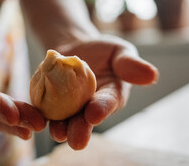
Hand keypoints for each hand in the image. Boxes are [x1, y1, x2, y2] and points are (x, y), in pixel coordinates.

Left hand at [48, 35, 158, 149]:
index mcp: (110, 96)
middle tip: (76, 140)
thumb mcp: (119, 52)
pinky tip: (36, 117)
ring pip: (65, 120)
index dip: (103, 108)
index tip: (95, 113)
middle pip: (85, 120)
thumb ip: (130, 64)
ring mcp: (70, 107)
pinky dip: (41, 114)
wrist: (76, 47)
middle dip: (81, 130)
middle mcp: (90, 107)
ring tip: (57, 133)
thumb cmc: (102, 51)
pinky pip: (45, 109)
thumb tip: (152, 74)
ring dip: (61, 128)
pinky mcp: (51, 103)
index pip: (108, 103)